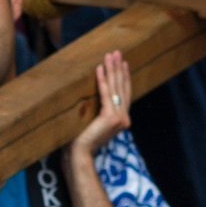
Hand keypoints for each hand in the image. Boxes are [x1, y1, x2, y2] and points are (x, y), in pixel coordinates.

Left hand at [67, 50, 131, 168]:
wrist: (80, 154)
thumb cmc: (83, 139)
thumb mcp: (95, 123)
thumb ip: (100, 112)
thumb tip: (95, 96)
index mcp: (122, 120)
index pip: (124, 94)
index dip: (124, 77)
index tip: (123, 63)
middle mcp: (124, 119)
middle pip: (122, 88)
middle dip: (119, 68)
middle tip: (118, 53)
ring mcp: (119, 118)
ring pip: (116, 88)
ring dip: (112, 69)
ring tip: (110, 55)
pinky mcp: (110, 117)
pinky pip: (106, 94)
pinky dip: (103, 79)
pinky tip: (100, 68)